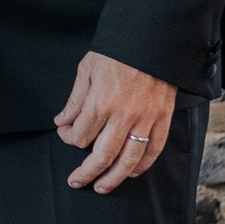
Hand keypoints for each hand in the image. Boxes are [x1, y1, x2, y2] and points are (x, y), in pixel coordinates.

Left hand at [57, 51, 174, 192]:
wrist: (152, 37)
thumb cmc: (118, 51)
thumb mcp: (87, 69)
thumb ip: (75, 100)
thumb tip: (62, 121)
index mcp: (100, 102)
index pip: (80, 135)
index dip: (68, 138)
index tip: (65, 134)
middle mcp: (123, 116)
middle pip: (102, 156)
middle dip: (86, 172)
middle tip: (77, 181)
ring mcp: (145, 119)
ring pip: (128, 160)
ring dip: (113, 178)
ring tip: (102, 186)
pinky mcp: (163, 118)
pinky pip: (153, 149)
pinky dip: (143, 164)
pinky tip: (132, 171)